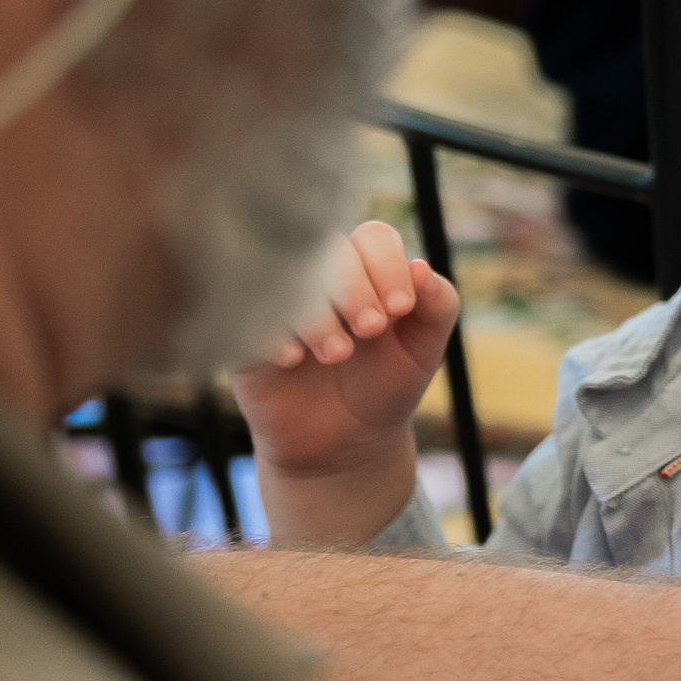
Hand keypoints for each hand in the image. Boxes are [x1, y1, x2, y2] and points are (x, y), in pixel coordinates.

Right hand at [229, 221, 458, 546]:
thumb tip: (421, 267)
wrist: (342, 443)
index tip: (400, 310)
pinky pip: (242, 309)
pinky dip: (270, 329)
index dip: (387, 266)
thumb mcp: (423, 350)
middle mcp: (320, 275)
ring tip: (336, 354)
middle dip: (353, 286)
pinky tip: (292, 358)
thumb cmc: (385, 384)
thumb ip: (438, 306)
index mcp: (368, 269)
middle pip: (328, 247)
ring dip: (315, 311)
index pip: (373, 237)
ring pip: (284, 273)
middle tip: (370, 330)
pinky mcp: (244, 330)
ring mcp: (278, 299)